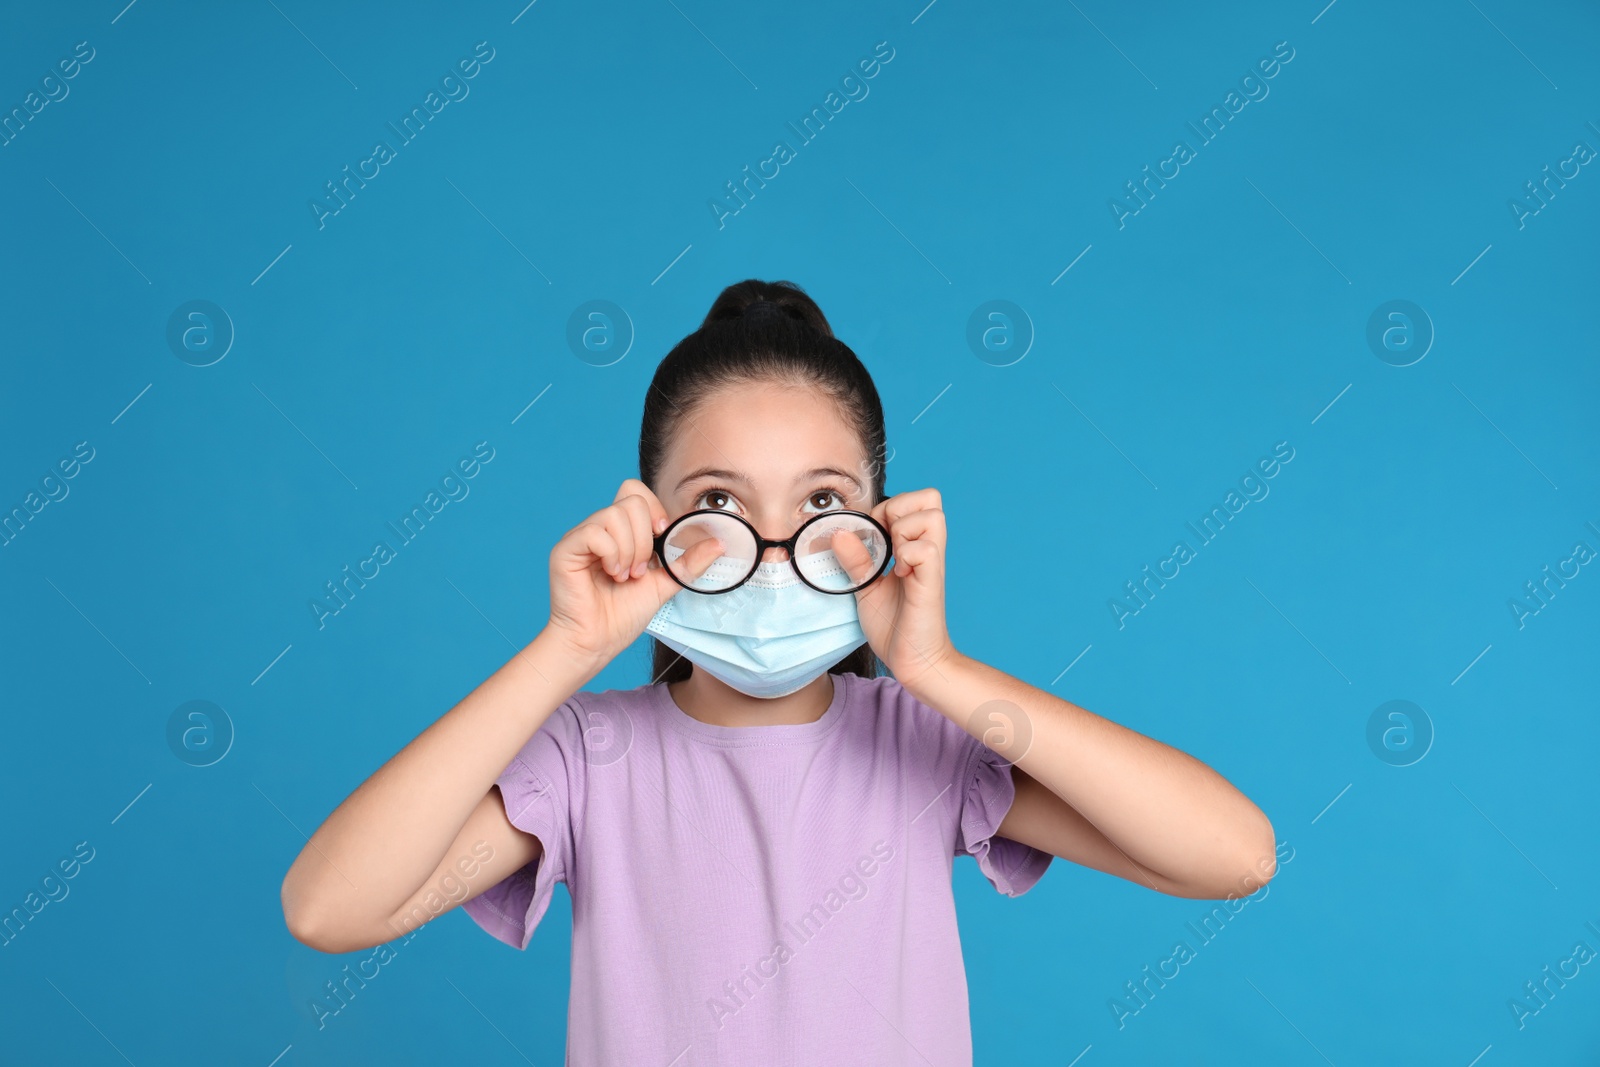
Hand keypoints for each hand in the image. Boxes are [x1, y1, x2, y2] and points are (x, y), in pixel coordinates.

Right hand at [544, 479, 718, 667]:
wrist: (596, 643)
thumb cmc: (621, 617)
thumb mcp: (664, 584)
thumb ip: (687, 563)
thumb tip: (719, 543)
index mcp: (620, 532)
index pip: (636, 491)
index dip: (654, 509)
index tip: (661, 537)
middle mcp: (599, 528)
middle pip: (631, 499)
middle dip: (645, 538)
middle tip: (639, 571)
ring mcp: (581, 537)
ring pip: (615, 515)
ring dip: (630, 550)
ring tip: (624, 576)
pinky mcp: (566, 549)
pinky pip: (595, 532)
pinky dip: (611, 554)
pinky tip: (611, 574)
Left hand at [834, 488, 958, 697]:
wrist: (912, 660)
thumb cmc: (895, 626)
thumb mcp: (866, 587)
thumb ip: (856, 559)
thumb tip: (839, 532)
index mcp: (913, 546)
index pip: (914, 499)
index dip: (888, 507)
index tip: (874, 536)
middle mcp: (927, 549)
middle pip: (930, 496)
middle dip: (899, 509)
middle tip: (886, 539)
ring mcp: (932, 563)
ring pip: (931, 515)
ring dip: (904, 530)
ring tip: (894, 558)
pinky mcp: (932, 580)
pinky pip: (924, 548)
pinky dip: (906, 555)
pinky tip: (901, 575)